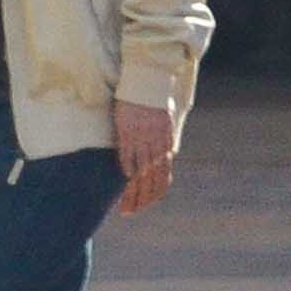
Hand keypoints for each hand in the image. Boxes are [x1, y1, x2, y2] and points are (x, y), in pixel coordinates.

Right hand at [113, 100, 174, 214]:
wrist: (149, 79)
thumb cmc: (156, 101)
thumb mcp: (166, 123)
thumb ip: (165, 142)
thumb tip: (167, 155)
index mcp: (166, 145)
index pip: (162, 179)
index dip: (153, 195)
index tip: (142, 205)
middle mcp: (156, 145)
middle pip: (150, 180)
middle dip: (140, 199)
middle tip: (129, 212)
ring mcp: (142, 139)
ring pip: (139, 172)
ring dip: (132, 191)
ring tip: (123, 204)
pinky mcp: (128, 131)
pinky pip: (127, 155)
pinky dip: (127, 169)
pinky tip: (125, 180)